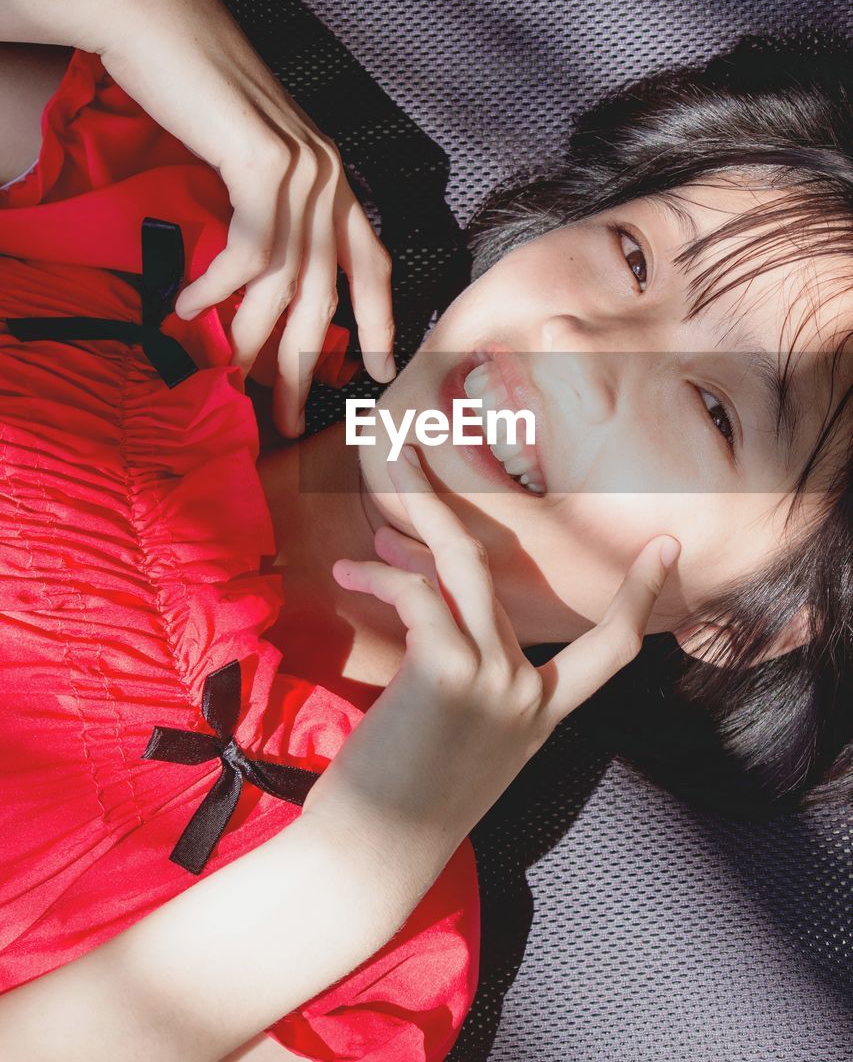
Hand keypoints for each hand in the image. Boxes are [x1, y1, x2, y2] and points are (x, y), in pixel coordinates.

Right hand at [98, 0, 394, 433]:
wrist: (162, 21)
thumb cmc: (198, 91)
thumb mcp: (250, 157)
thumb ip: (269, 211)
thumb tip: (259, 277)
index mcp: (335, 179)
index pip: (373, 264)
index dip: (377, 323)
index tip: (375, 373)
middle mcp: (331, 177)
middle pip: (326, 294)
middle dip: (306, 363)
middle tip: (286, 416)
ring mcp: (304, 169)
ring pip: (283, 281)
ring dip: (250, 336)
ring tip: (225, 374)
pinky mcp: (265, 163)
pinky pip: (248, 250)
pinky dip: (216, 285)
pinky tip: (188, 305)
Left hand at [302, 445, 680, 869]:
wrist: (373, 857)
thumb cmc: (405, 800)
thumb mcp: (459, 736)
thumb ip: (465, 674)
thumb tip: (425, 591)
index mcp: (541, 714)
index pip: (610, 651)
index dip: (638, 597)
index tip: (666, 550)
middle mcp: (529, 695)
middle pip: (499, 574)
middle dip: (452, 509)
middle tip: (417, 457)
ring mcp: (495, 683)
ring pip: (463, 568)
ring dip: (418, 516)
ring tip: (383, 478)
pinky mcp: (450, 676)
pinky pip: (422, 597)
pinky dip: (383, 576)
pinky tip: (349, 573)